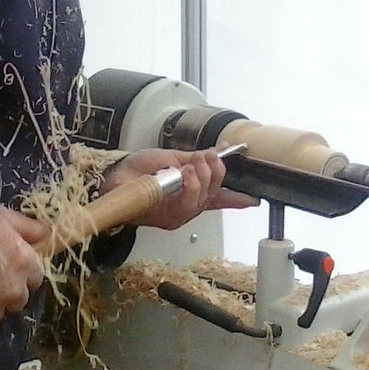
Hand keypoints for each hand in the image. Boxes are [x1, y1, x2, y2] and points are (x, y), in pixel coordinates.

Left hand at [100, 147, 257, 230]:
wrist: (116, 175)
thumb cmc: (139, 169)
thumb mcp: (172, 158)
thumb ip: (195, 158)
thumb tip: (217, 152)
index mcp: (191, 193)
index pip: (219, 198)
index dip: (236, 199)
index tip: (252, 200)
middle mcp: (188, 207)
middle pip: (215, 193)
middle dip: (216, 171)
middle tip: (208, 156)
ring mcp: (180, 214)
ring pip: (204, 198)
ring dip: (202, 177)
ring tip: (192, 164)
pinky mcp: (169, 217)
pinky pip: (189, 203)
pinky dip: (191, 185)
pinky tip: (185, 174)